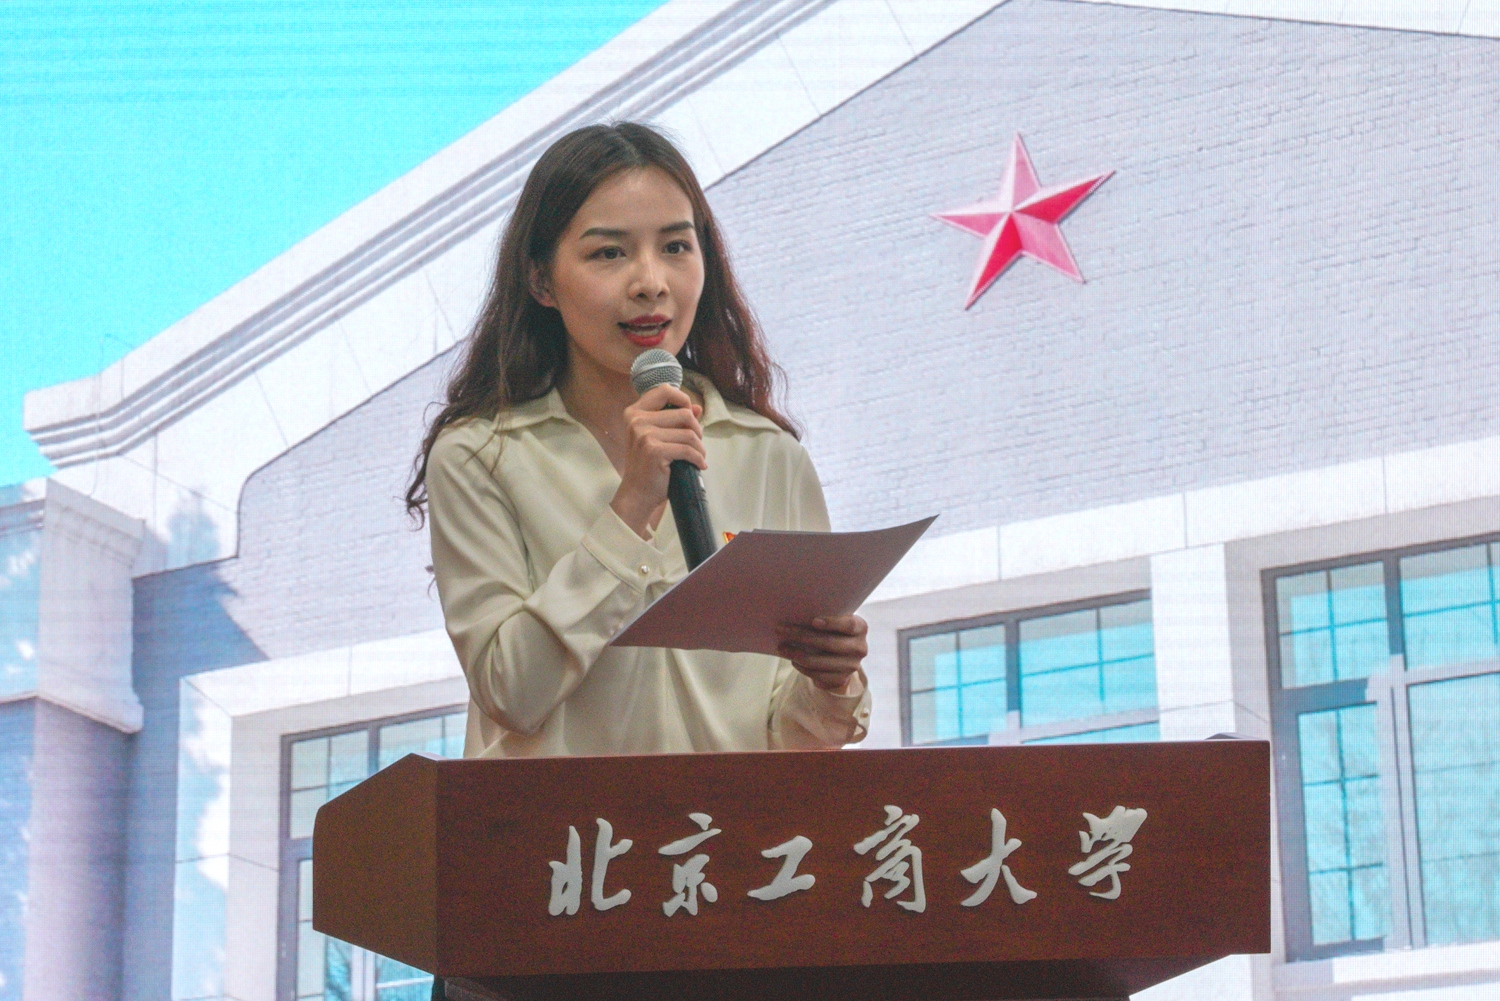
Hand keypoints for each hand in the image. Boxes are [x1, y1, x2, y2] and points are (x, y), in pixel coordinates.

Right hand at [609, 384, 704, 537]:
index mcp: (635, 412)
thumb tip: (698, 408)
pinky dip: (698, 459)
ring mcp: (644, 435)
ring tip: (698, 457)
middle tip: (696, 444)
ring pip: (689, 433)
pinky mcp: (654, 450)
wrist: (638, 493)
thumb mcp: (658, 438)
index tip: (689, 416)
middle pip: (684, 413)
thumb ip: (675, 420)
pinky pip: (688, 449)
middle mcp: (637, 420)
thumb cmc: (649, 466)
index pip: (664, 390)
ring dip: (700, 447)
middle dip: (697, 430)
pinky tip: (699, 465)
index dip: (683, 399)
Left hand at [776, 615, 867, 692]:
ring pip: (818, 661)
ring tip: (782, 647)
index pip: (849, 625)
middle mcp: (860, 648)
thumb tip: (794, 614)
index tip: (813, 621)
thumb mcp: (835, 620)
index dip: (832, 623)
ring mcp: (852, 666)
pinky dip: (801, 667)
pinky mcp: (841, 680)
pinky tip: (792, 659)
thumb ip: (823, 616)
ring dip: (796, 653)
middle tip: (781, 630)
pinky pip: (817, 675)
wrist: (843, 656)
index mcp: (860, 628)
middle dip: (801, 636)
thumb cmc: (834, 631)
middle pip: (828, 643)